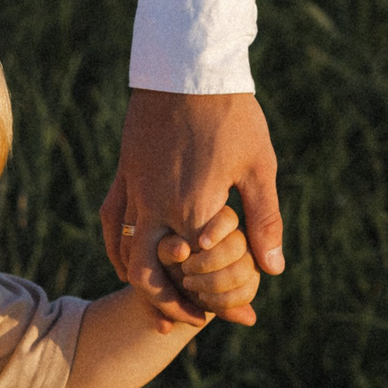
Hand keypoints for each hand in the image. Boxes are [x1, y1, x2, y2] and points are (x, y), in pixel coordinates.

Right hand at [100, 90, 284, 327]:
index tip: (235, 317)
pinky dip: (118, 250)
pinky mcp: (124, 175)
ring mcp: (135, 191)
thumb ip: (264, 221)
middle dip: (173, 305)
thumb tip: (274, 269)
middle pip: (154, 276)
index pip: (200, 274)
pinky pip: (113, 223)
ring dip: (145, 284)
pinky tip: (127, 264)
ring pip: (128, 255)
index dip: (217, 302)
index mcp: (193, 209)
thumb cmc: (232, 114)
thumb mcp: (259, 167)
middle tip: (194, 320)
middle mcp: (157, 207)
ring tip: (164, 303)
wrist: (188, 66)